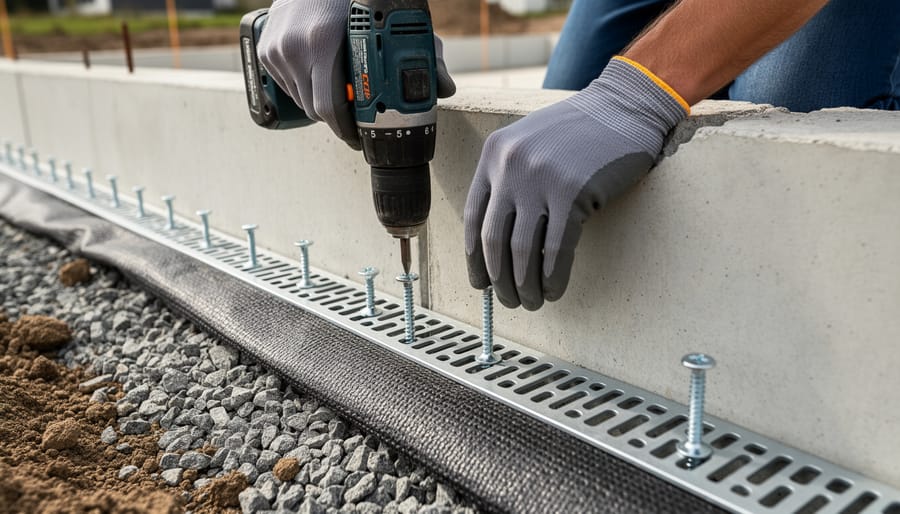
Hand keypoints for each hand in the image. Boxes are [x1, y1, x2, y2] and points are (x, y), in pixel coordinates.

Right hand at [256, 0, 455, 149]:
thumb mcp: (390, 21)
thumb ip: (423, 55)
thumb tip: (445, 89)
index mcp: (324, 42)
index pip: (331, 108)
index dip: (347, 130)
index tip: (360, 137)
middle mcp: (295, 47)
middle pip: (317, 111)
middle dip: (338, 120)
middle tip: (355, 120)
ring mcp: (277, 50)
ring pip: (301, 102)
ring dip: (321, 105)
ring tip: (339, 93)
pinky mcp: (267, 51)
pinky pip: (287, 88)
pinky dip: (304, 90)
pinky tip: (319, 77)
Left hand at [464, 57, 687, 309]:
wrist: (625, 107)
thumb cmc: (580, 133)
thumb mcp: (530, 144)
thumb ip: (510, 180)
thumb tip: (498, 245)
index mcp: (494, 154)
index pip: (473, 217)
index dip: (474, 258)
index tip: (480, 283)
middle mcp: (510, 165)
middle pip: (493, 239)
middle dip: (499, 279)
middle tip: (509, 301)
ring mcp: (540, 178)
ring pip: (521, 250)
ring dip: (524, 285)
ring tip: (532, 302)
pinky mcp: (572, 192)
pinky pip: (555, 249)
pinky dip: (552, 277)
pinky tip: (555, 290)